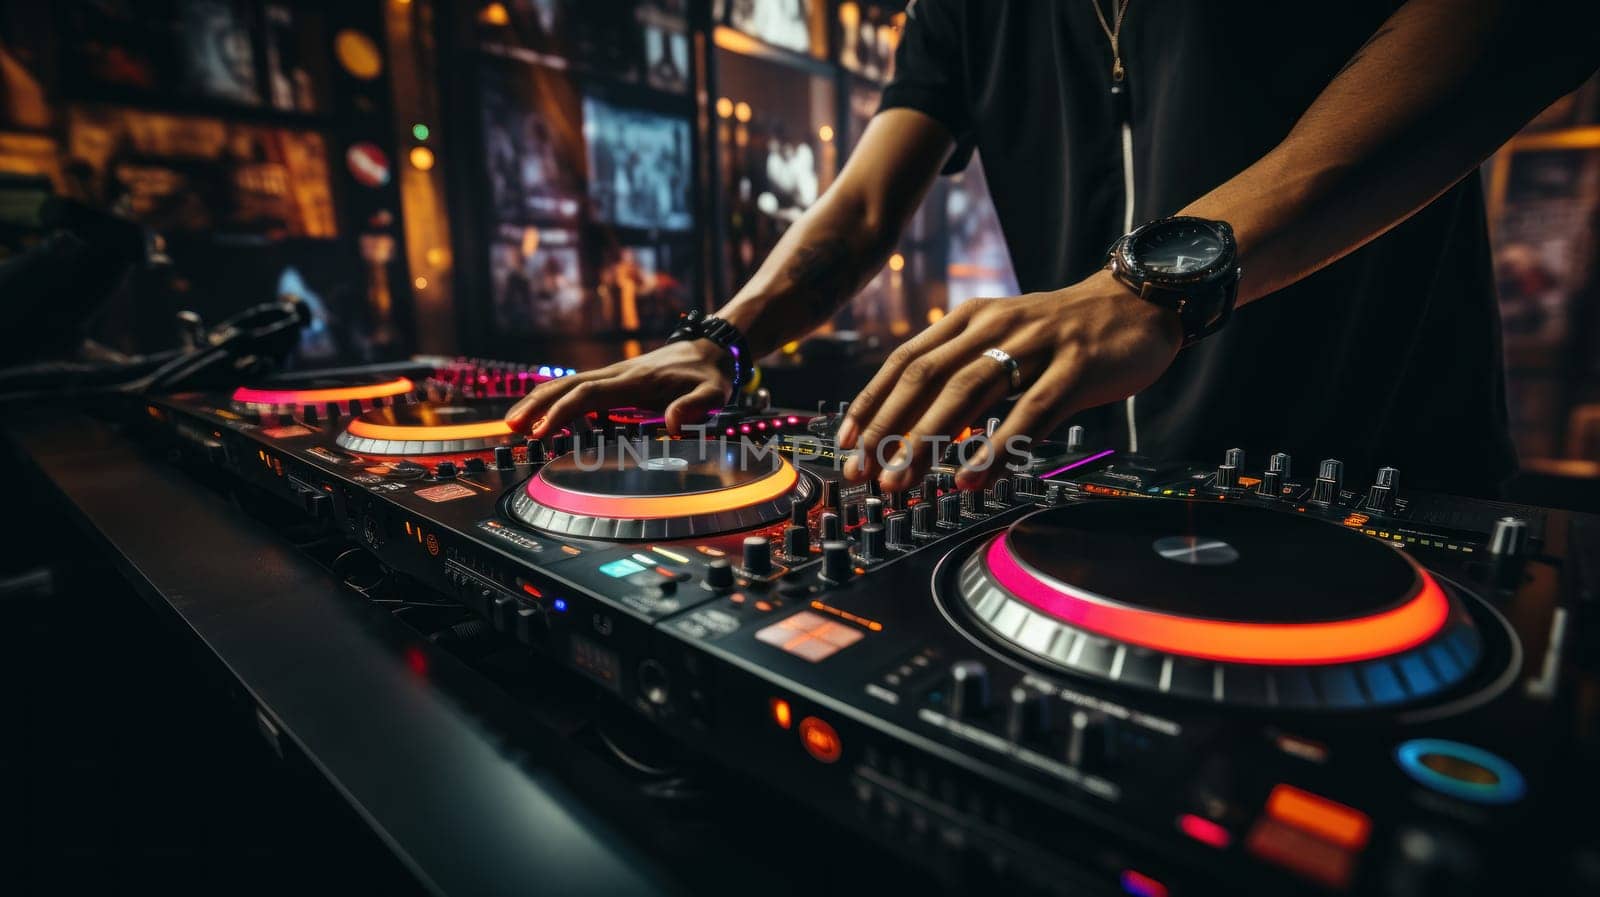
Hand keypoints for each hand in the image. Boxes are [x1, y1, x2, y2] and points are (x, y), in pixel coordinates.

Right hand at [505, 340, 731, 436]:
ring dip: (540, 401)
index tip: (543, 431)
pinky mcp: (614, 380)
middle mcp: (618, 374)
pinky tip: (539, 414)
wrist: (709, 349)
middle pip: (568, 385)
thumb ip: (695, 408)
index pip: (590, 394)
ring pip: (568, 384)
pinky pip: (578, 388)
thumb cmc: (709, 376)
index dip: (564, 412)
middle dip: (538, 405)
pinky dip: (555, 398)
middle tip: (512, 427)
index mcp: (635, 380)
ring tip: (514, 423)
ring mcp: (614, 375)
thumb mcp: (713, 394)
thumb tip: (674, 426)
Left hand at [836, 269, 1182, 490]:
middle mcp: (994, 326)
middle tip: (864, 473)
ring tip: (902, 481)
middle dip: (887, 429)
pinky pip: (1030, 412)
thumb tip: (916, 425)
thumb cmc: (1063, 334)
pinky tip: (973, 477)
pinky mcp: (1075, 367)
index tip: (846, 443)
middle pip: (926, 378)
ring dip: (927, 441)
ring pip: (968, 393)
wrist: (1138, 304)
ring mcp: (1035, 345)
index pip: (906, 361)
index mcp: (969, 319)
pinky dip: (996, 447)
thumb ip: (963, 373)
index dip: (871, 402)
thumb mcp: (1004, 340)